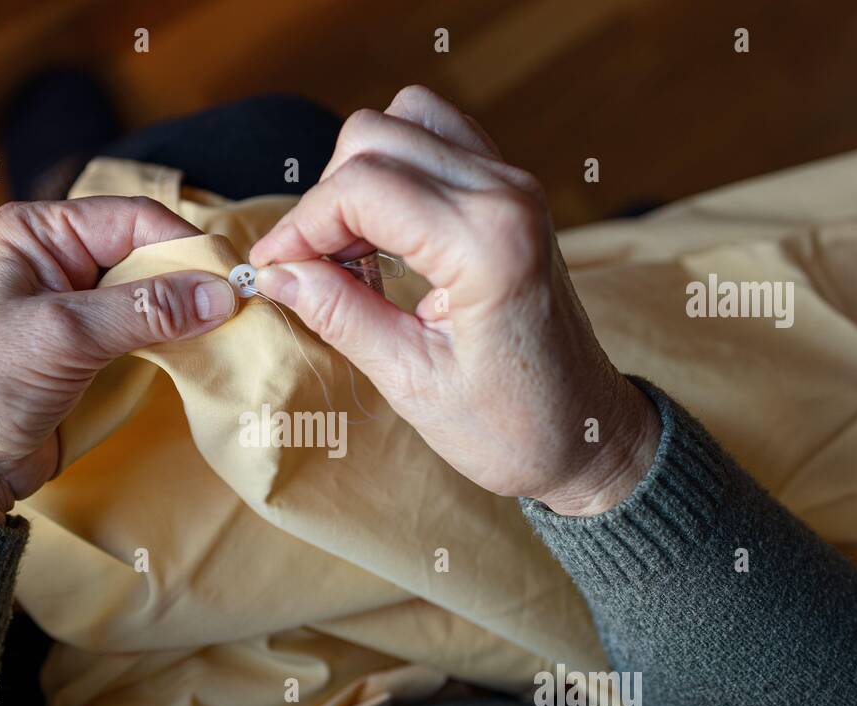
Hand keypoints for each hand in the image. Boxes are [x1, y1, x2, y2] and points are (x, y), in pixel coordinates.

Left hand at [0, 197, 236, 523]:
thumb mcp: (65, 335)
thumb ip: (146, 311)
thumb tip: (224, 294)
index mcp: (38, 233)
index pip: (133, 219)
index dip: (186, 245)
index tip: (234, 280)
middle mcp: (58, 260)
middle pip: (148, 253)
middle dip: (192, 280)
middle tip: (242, 308)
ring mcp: (76, 307)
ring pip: (153, 295)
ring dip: (189, 313)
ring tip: (231, 331)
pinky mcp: (90, 352)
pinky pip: (147, 334)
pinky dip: (177, 342)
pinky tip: (204, 352)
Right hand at [249, 86, 659, 515]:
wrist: (585, 433)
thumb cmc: (510, 425)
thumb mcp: (412, 381)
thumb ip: (340, 315)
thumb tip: (276, 273)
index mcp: (487, 244)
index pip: (361, 188)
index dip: (300, 225)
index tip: (271, 269)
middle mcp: (506, 195)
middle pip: (376, 137)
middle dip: (326, 199)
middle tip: (309, 267)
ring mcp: (514, 185)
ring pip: (405, 121)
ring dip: (359, 176)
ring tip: (347, 250)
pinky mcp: (512, 192)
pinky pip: (437, 140)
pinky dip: (394, 171)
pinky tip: (381, 235)